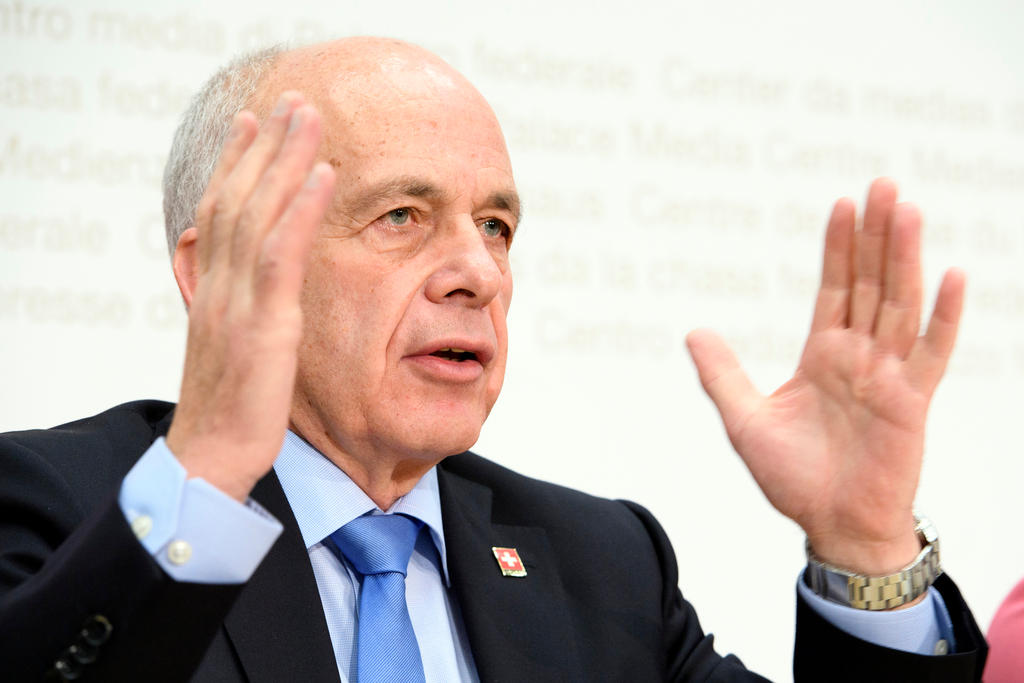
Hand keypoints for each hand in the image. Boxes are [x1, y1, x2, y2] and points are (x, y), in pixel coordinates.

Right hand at [165, 93, 335, 500]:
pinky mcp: (262, 325)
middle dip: (265, 145)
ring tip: (309, 115)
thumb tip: (262, 296)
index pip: (223, 214)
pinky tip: (324, 175)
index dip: (238, 165)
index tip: (257, 125)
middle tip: (290, 100)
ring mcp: (237, 303)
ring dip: (285, 159)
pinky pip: (282, 255)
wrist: (210, 462)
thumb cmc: (232, 416)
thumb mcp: (236, 354)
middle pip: (239, 198)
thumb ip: (246, 315)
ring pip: (258, 213)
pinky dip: (302, 209)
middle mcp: (219, 287)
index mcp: (213, 293)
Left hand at [686, 178, 963, 574]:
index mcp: (824, 355)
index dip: (839, 248)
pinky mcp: (912, 402)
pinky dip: (944, 316)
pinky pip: (933, 353)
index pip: (834, 288)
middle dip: (876, 235)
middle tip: (883, 184)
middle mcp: (860, 357)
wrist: (832, 526)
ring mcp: (889, 376)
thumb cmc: (793, 478)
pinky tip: (953, 276)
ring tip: (908, 210)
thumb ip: (722, 373)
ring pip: (900, 304)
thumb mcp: (744, 419)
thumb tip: (693, 331)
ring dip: (906, 258)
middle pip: (871, 283)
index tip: (843, 205)